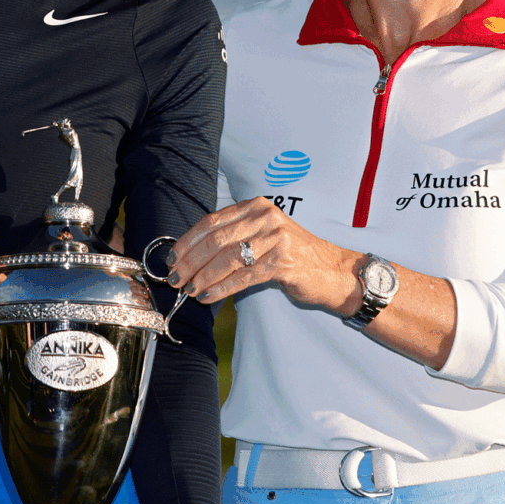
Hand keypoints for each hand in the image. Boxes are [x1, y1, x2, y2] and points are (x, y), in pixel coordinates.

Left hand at [166, 199, 363, 311]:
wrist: (332, 271)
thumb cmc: (292, 255)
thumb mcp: (262, 235)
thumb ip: (234, 236)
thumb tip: (191, 254)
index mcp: (256, 206)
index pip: (212, 221)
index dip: (188, 241)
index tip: (172, 257)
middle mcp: (265, 217)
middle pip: (216, 239)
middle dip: (190, 261)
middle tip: (175, 277)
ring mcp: (276, 238)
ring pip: (227, 258)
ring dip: (203, 277)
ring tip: (189, 290)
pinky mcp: (283, 262)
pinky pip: (244, 276)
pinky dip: (222, 288)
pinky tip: (208, 296)